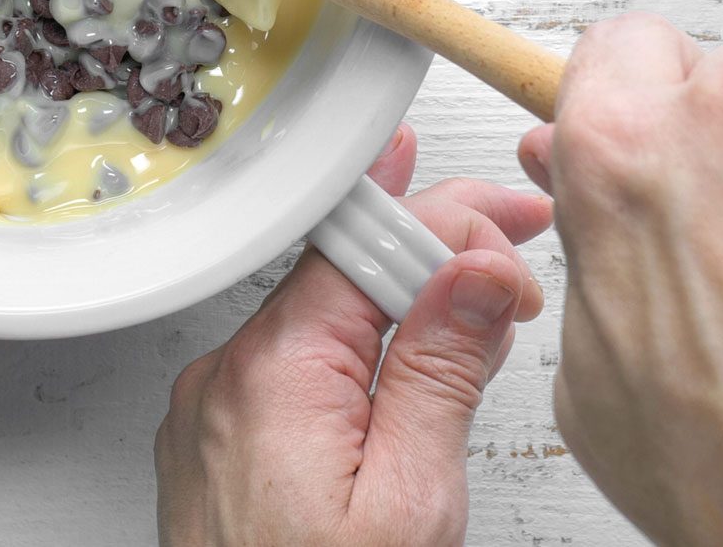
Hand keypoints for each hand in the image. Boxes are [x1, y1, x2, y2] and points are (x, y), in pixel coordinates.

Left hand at [156, 125, 552, 546]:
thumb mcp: (412, 501)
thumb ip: (442, 375)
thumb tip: (475, 273)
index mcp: (275, 372)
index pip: (364, 241)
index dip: (448, 221)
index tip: (512, 226)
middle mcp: (227, 377)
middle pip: (338, 270)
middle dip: (429, 248)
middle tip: (508, 250)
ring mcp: (210, 410)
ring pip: (316, 319)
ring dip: (394, 304)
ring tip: (473, 319)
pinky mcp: (212, 443)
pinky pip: (286, 369)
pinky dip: (350, 357)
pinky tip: (400, 375)